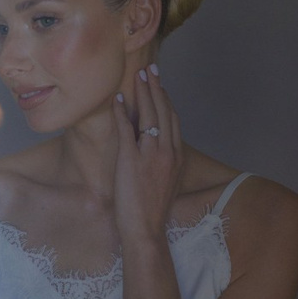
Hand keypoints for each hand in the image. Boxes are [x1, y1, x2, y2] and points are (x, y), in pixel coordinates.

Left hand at [110, 56, 182, 241]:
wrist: (146, 229)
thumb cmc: (153, 210)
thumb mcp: (167, 182)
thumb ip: (165, 162)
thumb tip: (158, 148)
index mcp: (177, 156)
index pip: (173, 119)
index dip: (167, 99)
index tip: (161, 84)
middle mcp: (167, 151)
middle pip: (163, 111)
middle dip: (156, 87)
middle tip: (151, 69)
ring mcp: (150, 154)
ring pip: (149, 115)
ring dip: (143, 92)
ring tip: (138, 76)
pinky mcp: (132, 159)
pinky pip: (127, 129)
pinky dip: (124, 112)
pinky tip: (119, 99)